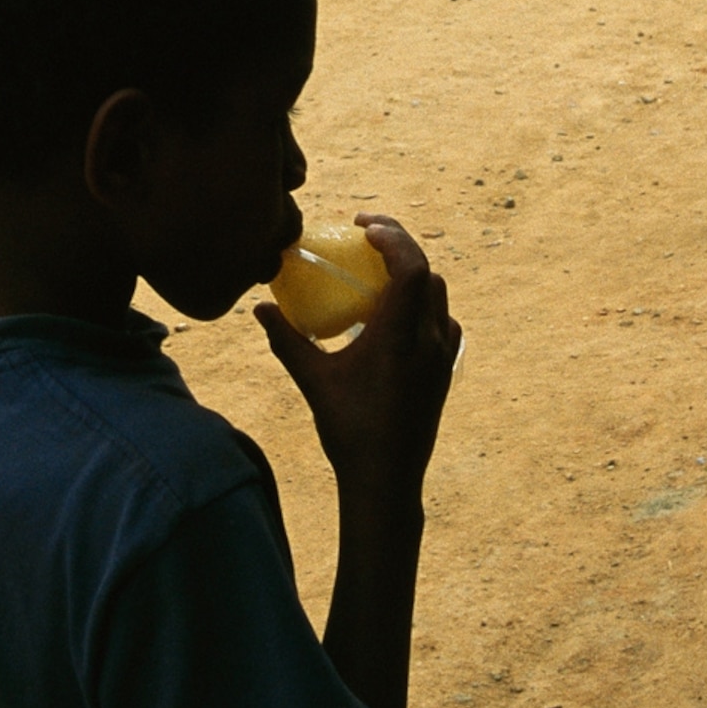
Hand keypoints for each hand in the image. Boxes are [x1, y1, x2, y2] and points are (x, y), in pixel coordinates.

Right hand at [257, 216, 458, 500]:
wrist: (387, 480)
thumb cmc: (348, 430)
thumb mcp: (314, 381)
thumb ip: (287, 340)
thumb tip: (260, 308)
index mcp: (400, 337)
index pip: (410, 267)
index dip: (392, 237)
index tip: (363, 228)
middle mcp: (430, 340)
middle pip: (428, 272)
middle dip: (401, 245)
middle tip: (368, 236)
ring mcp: (444, 356)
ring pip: (439, 295)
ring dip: (414, 273)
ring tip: (380, 270)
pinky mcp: (446, 370)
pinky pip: (443, 321)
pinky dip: (423, 303)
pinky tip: (397, 315)